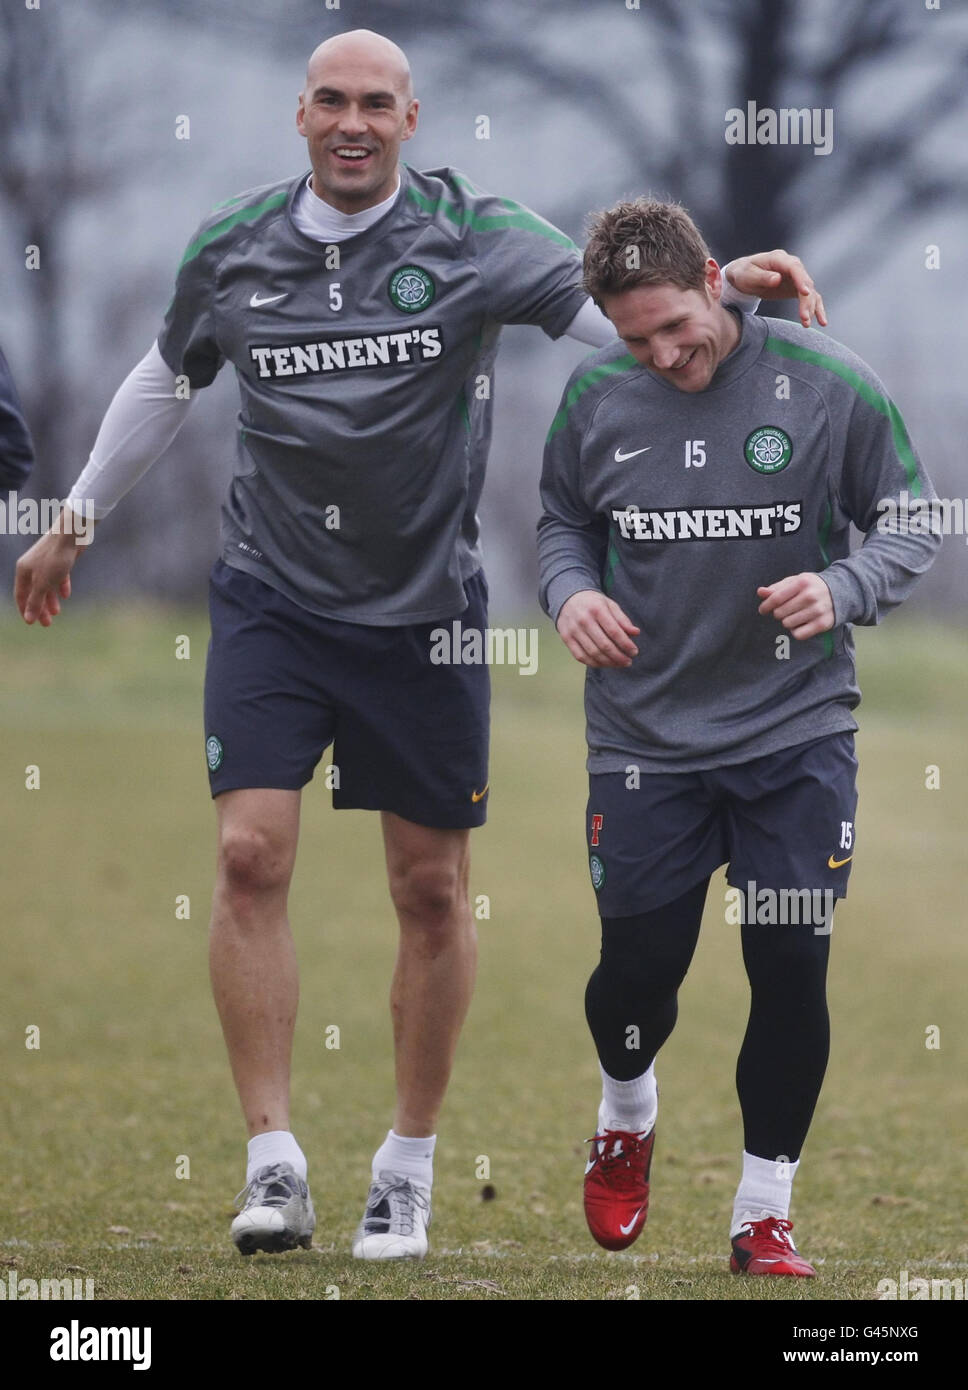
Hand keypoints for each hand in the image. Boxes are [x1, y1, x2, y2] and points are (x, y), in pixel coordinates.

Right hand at [14, 507, 91, 625]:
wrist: (71, 534)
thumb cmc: (55, 557)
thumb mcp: (44, 583)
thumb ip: (36, 600)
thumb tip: (28, 618)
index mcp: (23, 571)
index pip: (21, 595)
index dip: (26, 610)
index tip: (32, 623)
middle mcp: (32, 567)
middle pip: (34, 592)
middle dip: (40, 608)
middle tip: (47, 624)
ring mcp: (46, 563)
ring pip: (46, 585)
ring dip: (50, 599)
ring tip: (57, 612)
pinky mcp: (60, 560)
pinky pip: (59, 576)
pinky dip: (61, 586)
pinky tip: (66, 595)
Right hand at [556, 589, 639, 667]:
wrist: (568, 599)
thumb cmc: (593, 603)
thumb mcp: (610, 605)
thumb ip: (623, 619)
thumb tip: (636, 633)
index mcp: (597, 609)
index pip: (614, 632)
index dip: (626, 644)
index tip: (634, 651)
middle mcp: (584, 620)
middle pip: (604, 645)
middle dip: (619, 657)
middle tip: (628, 661)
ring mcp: (573, 630)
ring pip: (593, 653)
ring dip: (608, 662)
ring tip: (619, 664)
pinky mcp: (566, 639)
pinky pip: (581, 657)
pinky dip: (594, 663)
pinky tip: (604, 663)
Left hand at [725, 250, 826, 327]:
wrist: (743, 276)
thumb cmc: (744, 273)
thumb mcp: (748, 275)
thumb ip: (762, 277)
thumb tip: (777, 279)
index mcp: (779, 258)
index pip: (794, 268)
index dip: (801, 280)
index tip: (805, 293)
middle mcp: (791, 265)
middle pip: (805, 282)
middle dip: (806, 300)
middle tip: (804, 317)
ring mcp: (796, 277)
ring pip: (810, 291)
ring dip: (811, 307)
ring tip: (806, 324)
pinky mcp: (797, 288)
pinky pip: (810, 297)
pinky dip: (815, 308)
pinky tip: (821, 321)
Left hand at [757, 573, 833, 639]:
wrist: (840, 592)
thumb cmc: (811, 587)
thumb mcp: (795, 581)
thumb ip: (776, 587)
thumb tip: (760, 592)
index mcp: (802, 583)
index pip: (776, 598)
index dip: (766, 606)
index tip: (763, 610)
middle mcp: (810, 596)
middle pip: (779, 613)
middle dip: (778, 613)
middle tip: (786, 610)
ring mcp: (817, 611)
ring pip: (787, 624)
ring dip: (787, 621)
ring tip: (795, 615)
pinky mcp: (823, 624)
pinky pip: (798, 634)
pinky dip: (796, 631)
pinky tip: (801, 624)